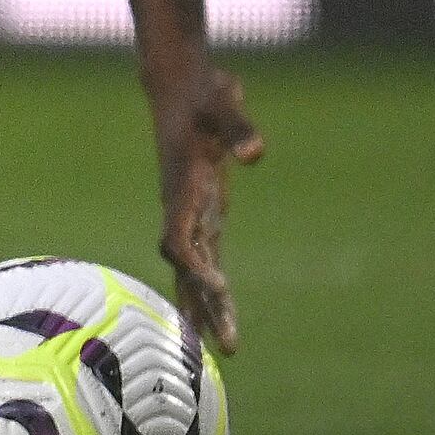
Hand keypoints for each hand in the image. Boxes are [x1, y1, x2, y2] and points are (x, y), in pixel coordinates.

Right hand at [147, 58, 265, 353]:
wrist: (178, 86)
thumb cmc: (202, 93)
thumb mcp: (223, 101)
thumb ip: (239, 127)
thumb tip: (256, 154)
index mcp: (182, 188)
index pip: (179, 241)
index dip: (194, 268)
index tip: (217, 289)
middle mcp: (181, 208)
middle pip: (187, 269)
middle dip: (204, 307)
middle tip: (228, 349)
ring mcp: (191, 211)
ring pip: (195, 269)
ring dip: (207, 306)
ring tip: (224, 349)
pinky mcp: (203, 209)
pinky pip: (206, 256)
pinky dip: (212, 285)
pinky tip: (221, 308)